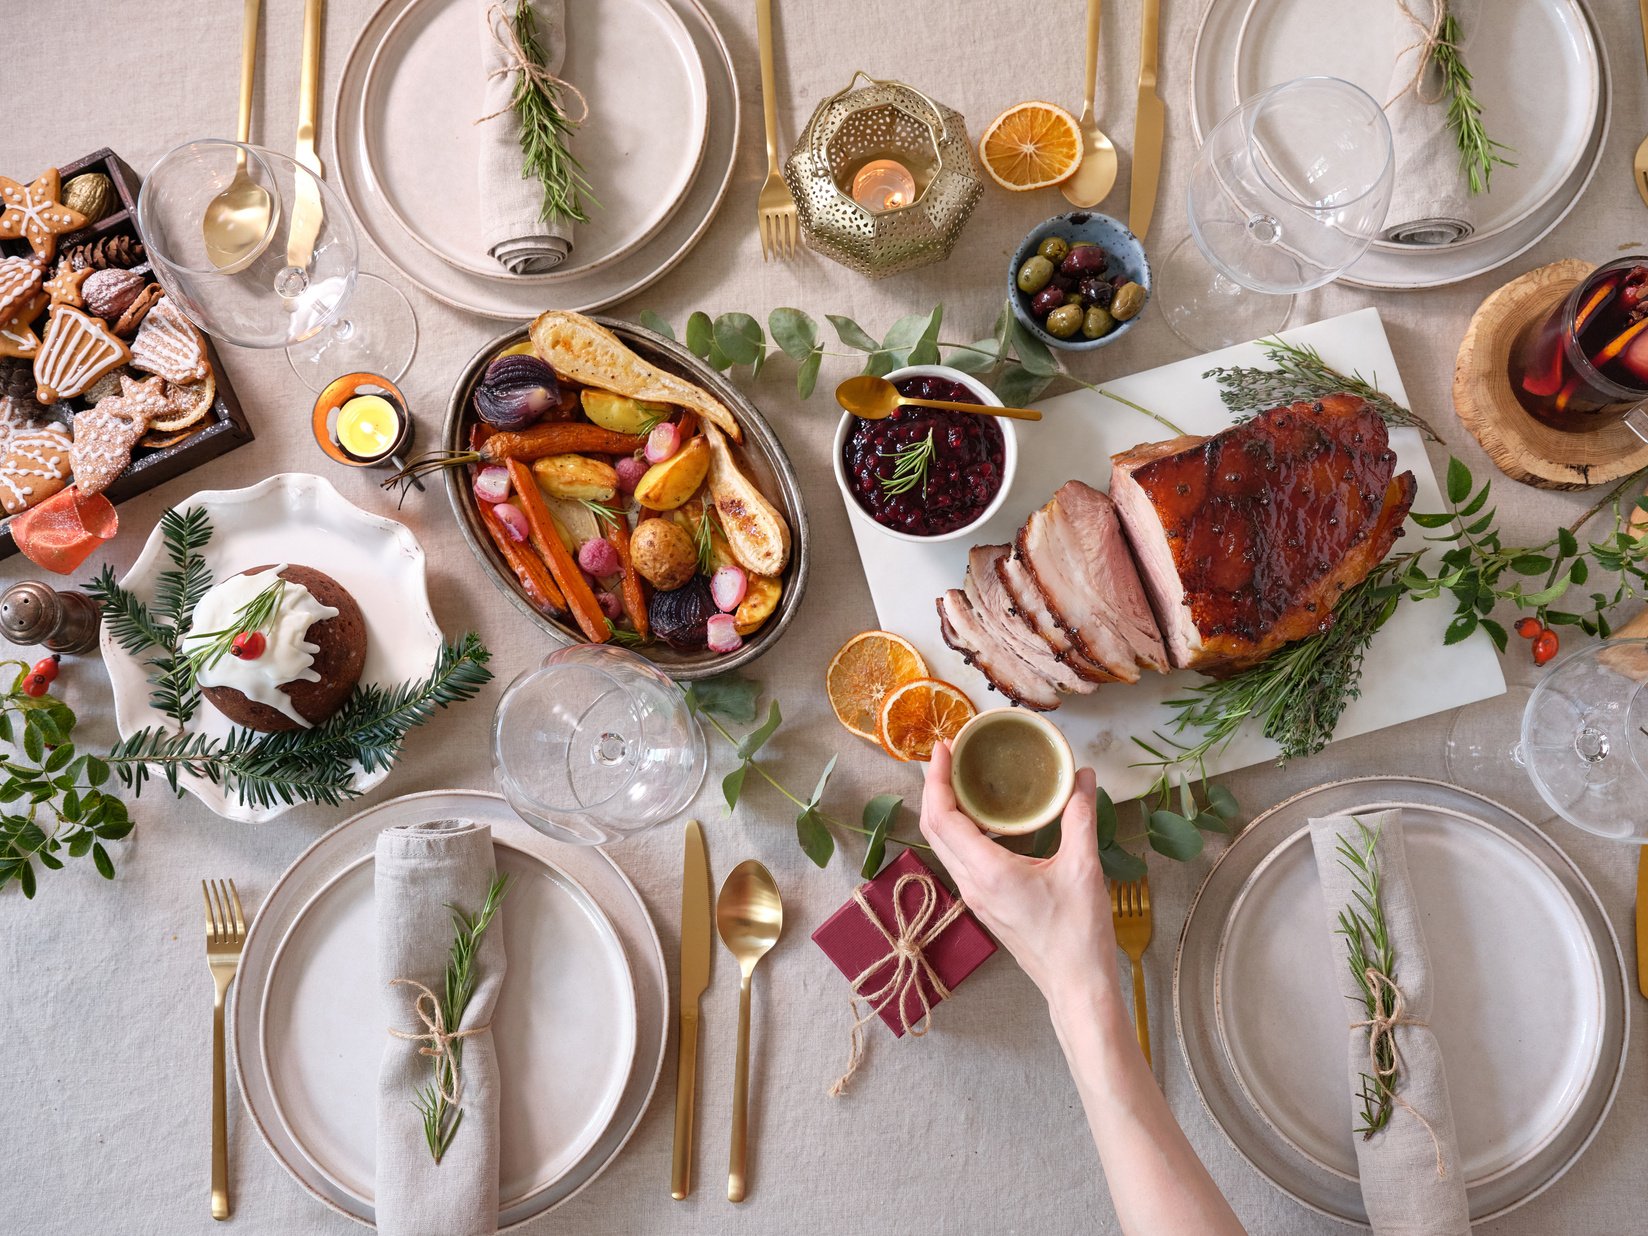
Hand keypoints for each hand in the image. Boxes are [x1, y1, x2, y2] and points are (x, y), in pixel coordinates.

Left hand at [918, 742, 1115, 1005]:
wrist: (1077, 986)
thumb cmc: (1078, 935)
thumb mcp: (1083, 868)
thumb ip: (1080, 816)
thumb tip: (1082, 776)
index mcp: (988, 872)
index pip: (942, 817)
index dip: (935, 779)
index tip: (942, 749)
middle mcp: (972, 884)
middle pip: (933, 828)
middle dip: (933, 787)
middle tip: (948, 755)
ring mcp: (976, 897)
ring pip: (944, 845)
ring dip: (944, 809)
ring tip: (960, 779)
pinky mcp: (986, 905)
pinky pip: (960, 859)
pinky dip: (960, 830)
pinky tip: (985, 818)